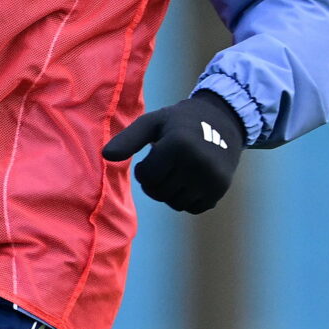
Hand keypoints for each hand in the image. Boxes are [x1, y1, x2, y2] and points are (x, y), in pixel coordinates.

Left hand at [100, 90, 246, 213]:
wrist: (223, 120)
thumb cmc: (179, 122)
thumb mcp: (152, 123)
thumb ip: (128, 139)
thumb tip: (106, 155)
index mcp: (179, 144)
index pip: (146, 177)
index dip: (144, 170)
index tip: (153, 155)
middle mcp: (198, 162)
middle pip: (160, 193)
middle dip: (156, 182)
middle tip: (165, 165)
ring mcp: (212, 177)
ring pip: (176, 203)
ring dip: (171, 192)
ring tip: (178, 171)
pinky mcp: (221, 188)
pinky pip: (193, 208)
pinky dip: (188, 199)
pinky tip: (192, 180)